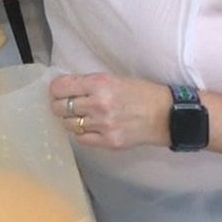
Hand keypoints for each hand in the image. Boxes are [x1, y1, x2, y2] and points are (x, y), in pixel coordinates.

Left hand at [49, 72, 171, 150]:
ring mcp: (102, 125)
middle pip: (59, 107)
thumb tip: (64, 88)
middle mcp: (98, 104)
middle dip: (59, 105)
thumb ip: (89, 83)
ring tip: (82, 116)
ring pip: (68, 124)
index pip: (61, 87)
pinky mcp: (108, 142)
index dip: (55, 90)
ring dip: (71, 120)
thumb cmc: (140, 93)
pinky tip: (91, 127)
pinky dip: (82, 133)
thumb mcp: (114, 79)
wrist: (165, 115)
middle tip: (66, 105)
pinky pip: (81, 138)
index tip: (57, 92)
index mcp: (99, 83)